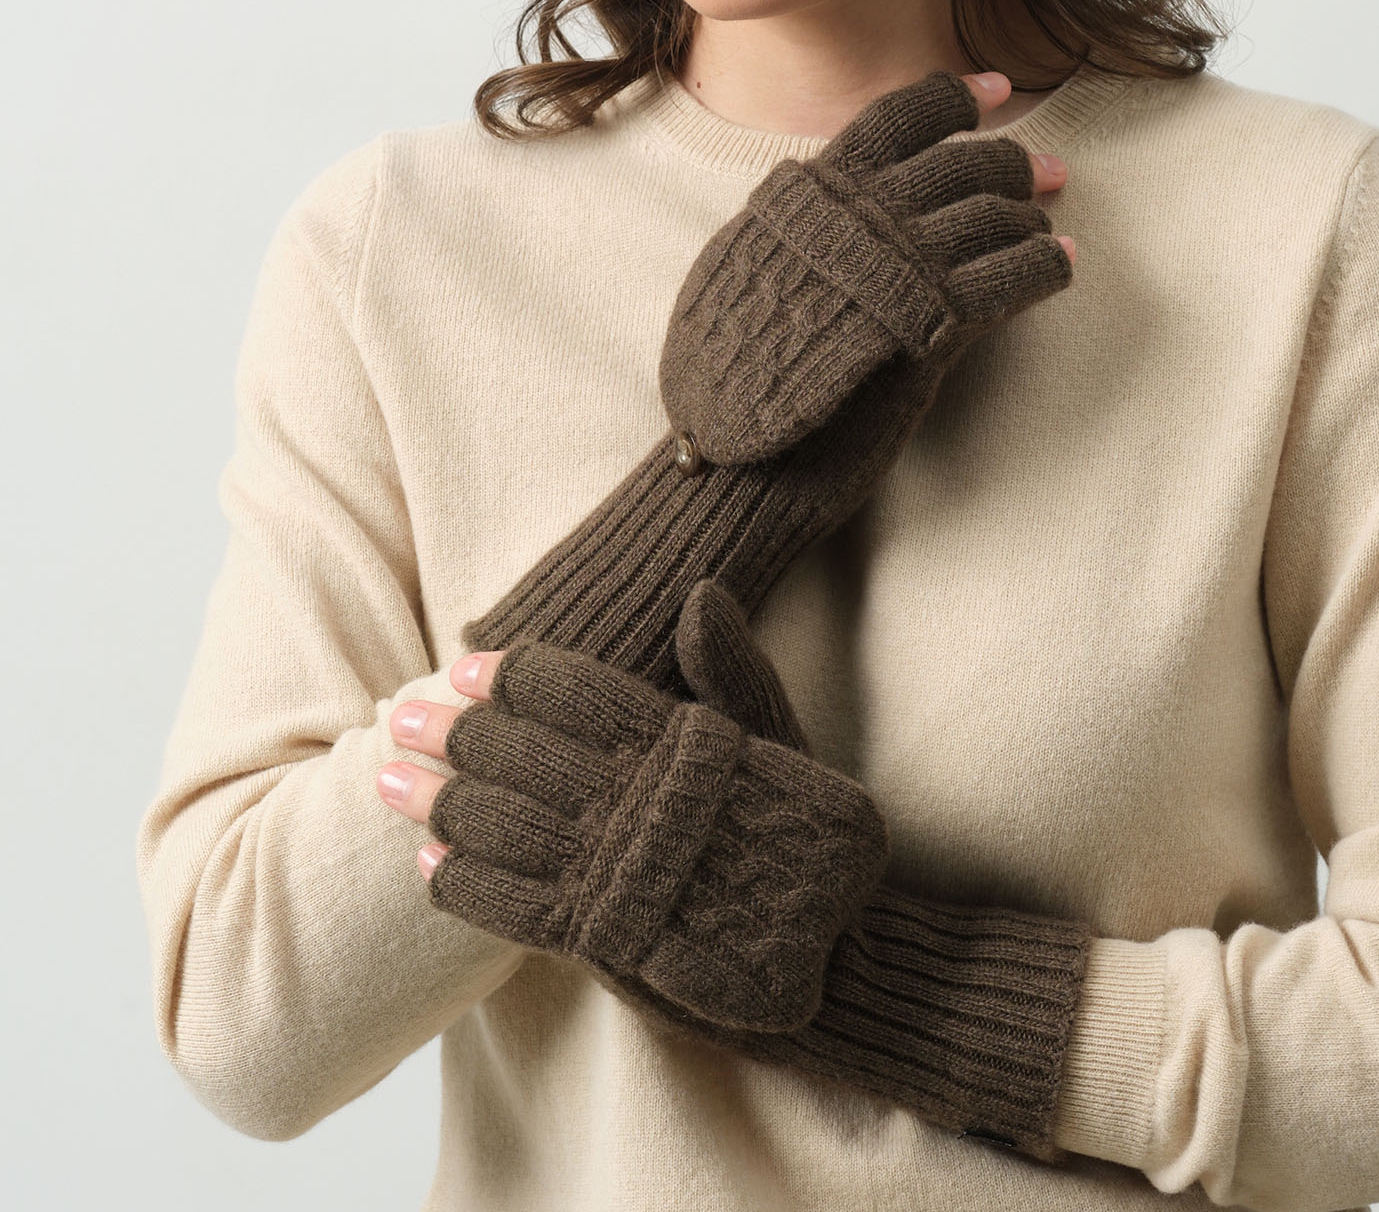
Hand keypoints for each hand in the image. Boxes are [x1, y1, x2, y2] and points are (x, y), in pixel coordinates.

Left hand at [377, 636, 887, 1031]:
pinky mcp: (602, 941)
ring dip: (439, 804)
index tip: (468, 665)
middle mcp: (638, 803)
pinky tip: (427, 863)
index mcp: (677, 744)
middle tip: (399, 715)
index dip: (515, 678)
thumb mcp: (778, 737)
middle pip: (522, 756)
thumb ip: (731, 664)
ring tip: (385, 783)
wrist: (833, 947)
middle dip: (453, 735)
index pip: (577, 695)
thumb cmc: (806, 832)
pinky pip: (514, 908)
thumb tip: (700, 591)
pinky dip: (466, 883)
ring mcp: (616, 875)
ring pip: (503, 829)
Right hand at [660, 68, 1074, 465]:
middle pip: (960, 162)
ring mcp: (897, 267)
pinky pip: (1011, 277)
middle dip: (1011, 162)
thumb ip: (785, 226)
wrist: (729, 454)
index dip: (954, 98)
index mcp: (808, 196)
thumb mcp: (735, 268)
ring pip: (992, 216)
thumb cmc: (722, 374)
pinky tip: (1061, 266)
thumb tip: (808, 197)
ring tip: (1047, 232)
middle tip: (1045, 170)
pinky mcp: (931, 325)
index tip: (995, 92)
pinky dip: (1046, 264)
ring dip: (1030, 219)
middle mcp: (857, 217)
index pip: (894, 117)